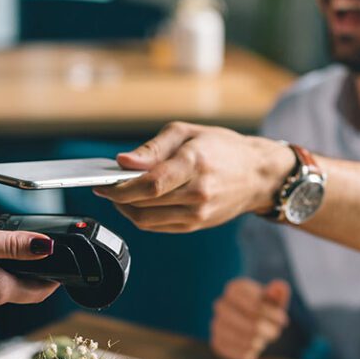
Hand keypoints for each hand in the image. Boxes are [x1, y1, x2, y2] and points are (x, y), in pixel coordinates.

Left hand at [93, 122, 293, 232]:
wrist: (257, 174)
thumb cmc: (222, 147)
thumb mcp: (187, 132)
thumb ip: (152, 148)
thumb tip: (123, 162)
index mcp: (194, 164)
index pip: (150, 184)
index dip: (120, 187)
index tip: (101, 183)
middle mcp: (198, 193)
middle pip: (144, 203)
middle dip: (118, 196)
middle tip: (106, 186)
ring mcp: (198, 213)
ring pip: (147, 220)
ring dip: (126, 209)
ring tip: (119, 194)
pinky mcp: (196, 225)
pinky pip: (158, 226)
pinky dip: (141, 216)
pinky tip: (137, 203)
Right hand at [210, 278, 289, 358]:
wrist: (247, 322)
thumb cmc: (263, 309)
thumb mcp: (273, 299)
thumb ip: (278, 293)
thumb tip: (279, 286)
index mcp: (234, 288)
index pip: (256, 306)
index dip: (273, 316)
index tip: (283, 320)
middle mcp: (221, 304)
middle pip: (253, 325)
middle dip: (268, 330)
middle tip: (276, 332)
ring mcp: (216, 324)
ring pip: (246, 340)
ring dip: (261, 342)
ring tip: (264, 339)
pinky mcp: (216, 343)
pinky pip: (239, 353)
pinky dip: (251, 353)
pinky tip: (254, 347)